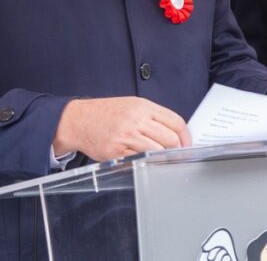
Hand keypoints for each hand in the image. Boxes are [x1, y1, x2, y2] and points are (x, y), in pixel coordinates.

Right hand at [53, 97, 191, 161]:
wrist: (80, 120)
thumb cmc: (108, 112)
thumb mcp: (132, 105)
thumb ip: (153, 116)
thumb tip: (175, 132)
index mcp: (143, 106)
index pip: (175, 121)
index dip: (186, 135)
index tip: (187, 143)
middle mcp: (136, 120)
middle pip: (170, 138)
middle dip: (176, 149)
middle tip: (177, 154)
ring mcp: (127, 137)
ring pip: (158, 151)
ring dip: (164, 157)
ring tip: (164, 158)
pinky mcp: (118, 152)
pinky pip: (141, 160)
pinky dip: (148, 162)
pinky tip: (148, 161)